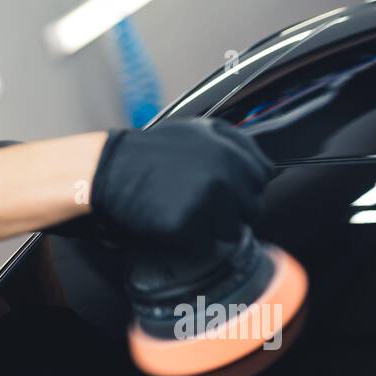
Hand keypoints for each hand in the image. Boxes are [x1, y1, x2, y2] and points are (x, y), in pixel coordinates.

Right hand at [90, 119, 273, 246]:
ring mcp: (208, 202)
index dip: (244, 185)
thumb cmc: (152, 151)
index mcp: (231, 150)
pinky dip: (190, 239)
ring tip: (185, 210)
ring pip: (232, 231)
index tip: (226, 188)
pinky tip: (172, 219)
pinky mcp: (188, 226)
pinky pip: (204, 245)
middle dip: (231, 209)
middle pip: (252, 209)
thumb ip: (234, 144)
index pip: (262, 177)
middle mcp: (225, 174)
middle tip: (201, 203)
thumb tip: (264, 169)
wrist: (111, 169)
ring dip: (213, 227)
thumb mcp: (197, 130)